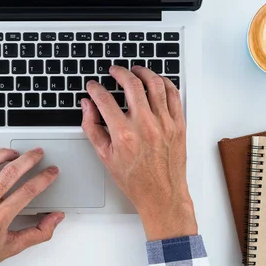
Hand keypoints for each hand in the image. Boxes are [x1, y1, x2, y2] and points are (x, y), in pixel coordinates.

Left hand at [0, 148, 64, 265]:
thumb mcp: (11, 248)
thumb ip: (38, 233)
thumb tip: (55, 218)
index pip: (27, 191)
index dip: (43, 178)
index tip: (51, 172)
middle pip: (10, 173)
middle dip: (28, 159)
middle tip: (37, 154)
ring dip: (3, 153)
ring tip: (13, 153)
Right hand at [81, 65, 197, 240]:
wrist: (162, 194)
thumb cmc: (135, 180)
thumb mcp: (105, 156)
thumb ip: (92, 128)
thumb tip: (87, 106)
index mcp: (124, 134)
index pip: (105, 100)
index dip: (95, 89)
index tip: (93, 86)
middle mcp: (145, 125)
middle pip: (131, 84)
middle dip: (119, 72)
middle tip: (114, 71)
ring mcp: (164, 123)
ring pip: (155, 84)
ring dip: (143, 72)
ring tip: (136, 70)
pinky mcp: (178, 124)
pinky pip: (173, 95)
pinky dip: (164, 83)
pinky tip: (156, 81)